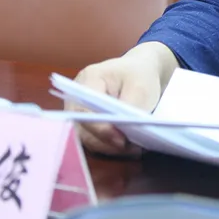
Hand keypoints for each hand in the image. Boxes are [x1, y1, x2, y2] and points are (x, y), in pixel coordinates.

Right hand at [68, 42, 177, 156]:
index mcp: (87, 80)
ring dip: (110, 147)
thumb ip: (130, 106)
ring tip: (134, 149)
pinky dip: (112, 146)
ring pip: (89, 138)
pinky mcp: (88, 125)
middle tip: (130, 148)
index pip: (84, 109)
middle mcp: (77, 99)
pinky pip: (96, 141)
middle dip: (106, 141)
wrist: (140, 70)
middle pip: (83, 128)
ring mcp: (80, 113)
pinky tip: (129, 148)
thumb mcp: (140, 86)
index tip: (121, 138)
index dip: (100, 127)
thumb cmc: (139, 74)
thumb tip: (122, 133)